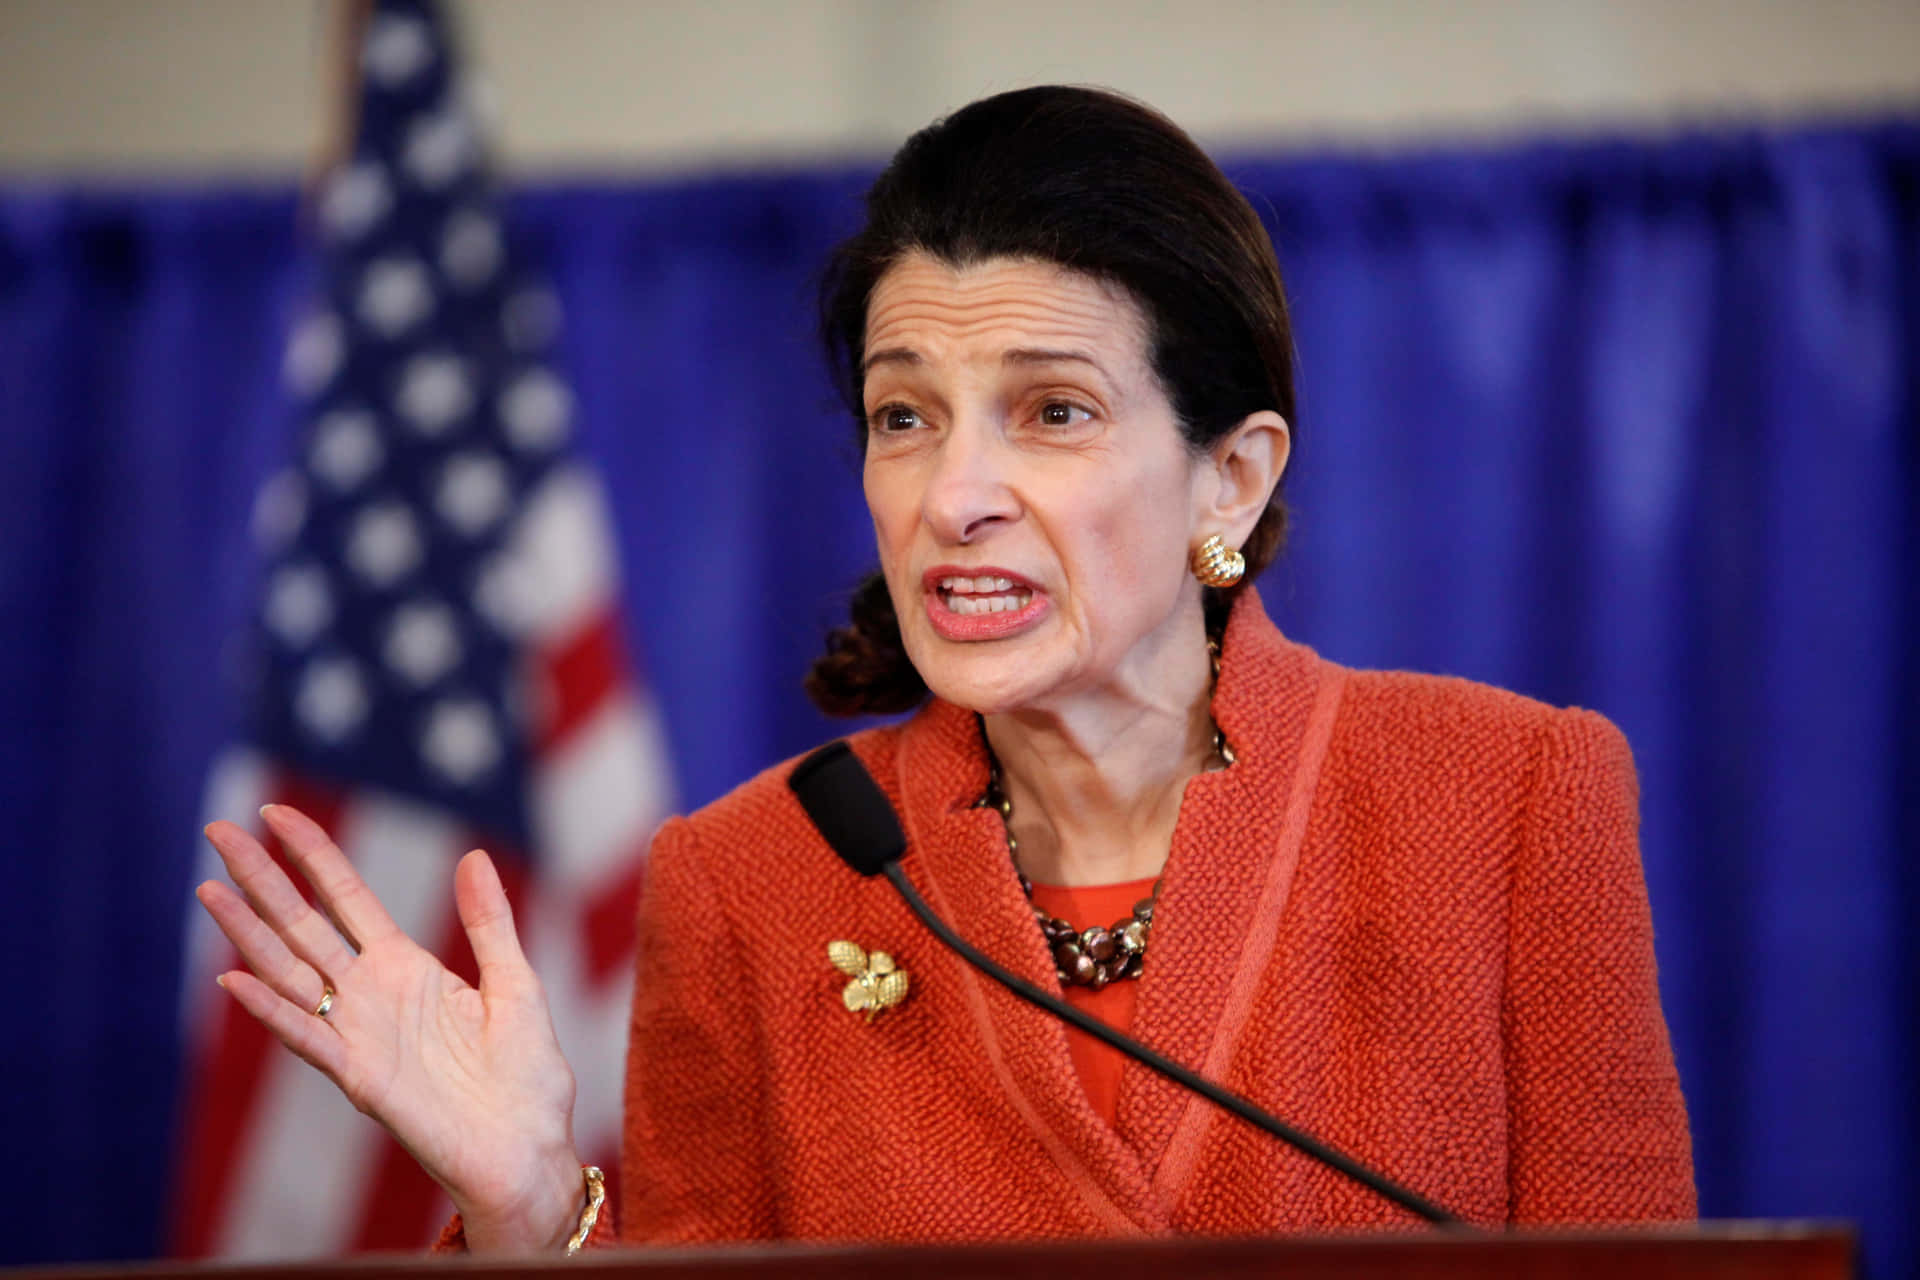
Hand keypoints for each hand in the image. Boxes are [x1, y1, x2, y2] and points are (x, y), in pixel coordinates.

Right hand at [197, 804, 585, 1250]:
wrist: (528, 1148)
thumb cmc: (526, 1076)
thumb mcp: (516, 983)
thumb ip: (489, 923)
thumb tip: (474, 855)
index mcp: (408, 968)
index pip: (347, 897)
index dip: (313, 855)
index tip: (276, 811)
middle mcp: (372, 995)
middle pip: (304, 925)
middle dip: (262, 879)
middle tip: (217, 832)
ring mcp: (360, 1034)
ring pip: (291, 972)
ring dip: (249, 934)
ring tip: (209, 890)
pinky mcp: (360, 1077)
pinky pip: (308, 1037)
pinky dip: (271, 1009)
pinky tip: (234, 978)